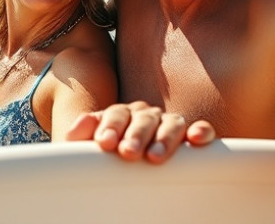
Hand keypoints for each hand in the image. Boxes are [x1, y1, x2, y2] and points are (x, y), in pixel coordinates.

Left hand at [65, 101, 215, 163]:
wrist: (125, 160)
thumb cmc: (107, 156)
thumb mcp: (88, 145)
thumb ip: (81, 135)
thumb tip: (73, 131)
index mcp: (121, 114)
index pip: (116, 115)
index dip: (110, 126)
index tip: (104, 142)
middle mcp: (146, 116)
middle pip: (142, 119)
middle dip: (135, 135)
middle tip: (128, 152)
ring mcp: (168, 124)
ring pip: (170, 124)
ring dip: (164, 138)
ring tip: (155, 156)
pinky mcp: (190, 136)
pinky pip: (200, 129)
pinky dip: (200, 131)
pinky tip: (196, 139)